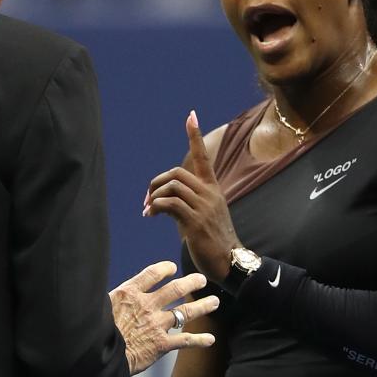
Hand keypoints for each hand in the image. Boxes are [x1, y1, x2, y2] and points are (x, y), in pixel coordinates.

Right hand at [109, 261, 218, 374]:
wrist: (100, 357)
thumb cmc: (97, 332)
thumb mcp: (101, 306)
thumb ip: (115, 299)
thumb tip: (117, 294)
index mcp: (130, 293)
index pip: (152, 274)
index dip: (164, 268)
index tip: (172, 267)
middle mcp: (147, 305)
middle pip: (175, 289)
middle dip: (191, 282)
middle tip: (201, 279)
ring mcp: (156, 324)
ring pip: (185, 311)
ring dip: (202, 306)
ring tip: (214, 302)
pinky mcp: (161, 344)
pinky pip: (185, 340)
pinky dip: (199, 340)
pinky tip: (210, 340)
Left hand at [144, 111, 238, 281]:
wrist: (230, 261)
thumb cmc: (213, 240)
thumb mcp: (204, 214)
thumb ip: (188, 201)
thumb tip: (163, 199)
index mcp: (212, 189)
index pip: (203, 157)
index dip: (195, 136)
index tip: (190, 115)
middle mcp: (209, 193)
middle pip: (177, 172)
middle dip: (156, 183)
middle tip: (147, 200)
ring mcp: (203, 206)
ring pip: (172, 186)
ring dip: (154, 197)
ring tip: (148, 210)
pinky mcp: (196, 221)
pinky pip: (169, 204)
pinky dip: (155, 207)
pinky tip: (151, 215)